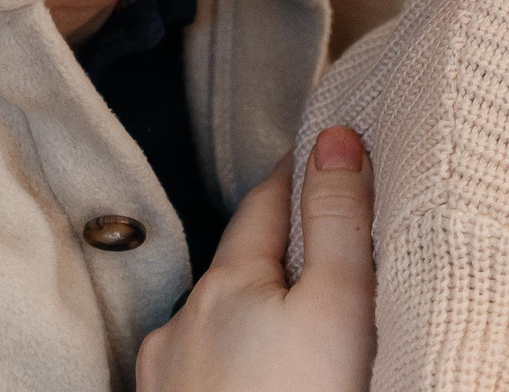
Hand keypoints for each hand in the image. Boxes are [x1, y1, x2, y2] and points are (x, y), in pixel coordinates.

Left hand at [135, 127, 376, 391]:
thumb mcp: (338, 307)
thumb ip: (338, 221)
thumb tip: (334, 139)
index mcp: (224, 283)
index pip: (266, 199)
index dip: (303, 176)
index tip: (334, 157)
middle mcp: (183, 324)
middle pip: (242, 260)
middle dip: (283, 247)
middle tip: (334, 242)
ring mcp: (169, 374)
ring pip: (222, 319)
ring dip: (258, 310)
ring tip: (305, 321)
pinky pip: (210, 365)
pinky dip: (238, 356)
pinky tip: (265, 370)